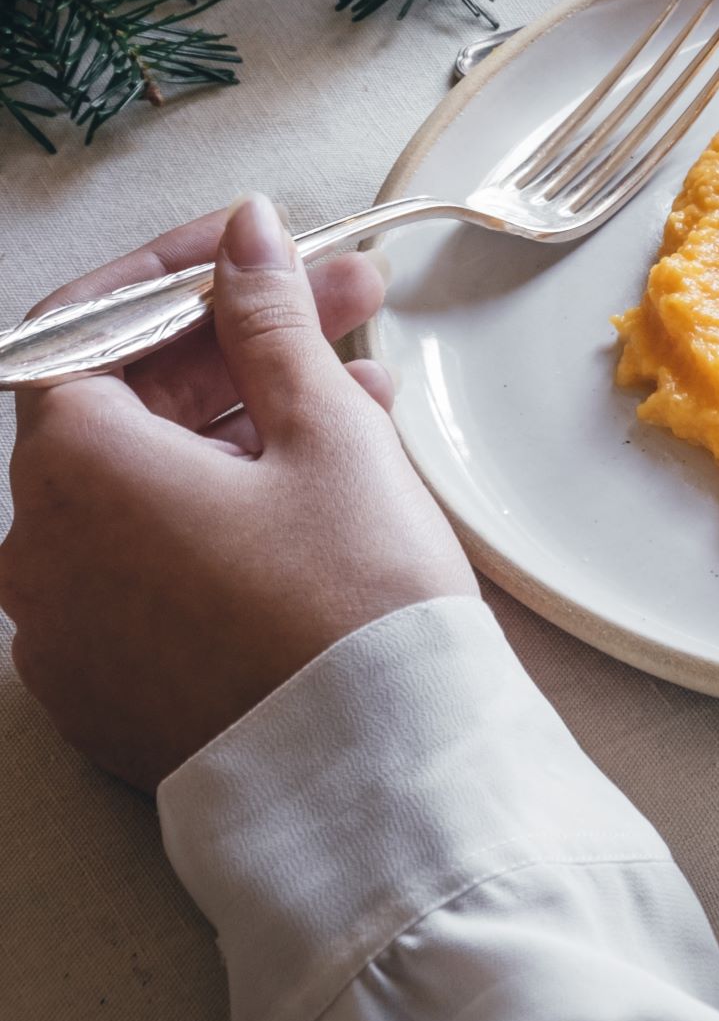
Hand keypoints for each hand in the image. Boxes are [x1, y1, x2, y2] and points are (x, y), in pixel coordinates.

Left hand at [0, 198, 475, 791]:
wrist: (375, 784)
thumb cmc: (348, 603)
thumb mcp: (322, 428)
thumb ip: (268, 315)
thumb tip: (242, 235)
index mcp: (73, 474)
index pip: (88, 328)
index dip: (176, 272)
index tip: (253, 248)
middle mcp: (41, 553)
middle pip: (124, 403)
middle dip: (238, 340)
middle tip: (345, 300)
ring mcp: (68, 631)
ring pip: (146, 482)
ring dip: (245, 418)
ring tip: (364, 390)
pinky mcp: (111, 687)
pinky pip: (151, 561)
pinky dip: (220, 503)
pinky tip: (321, 477)